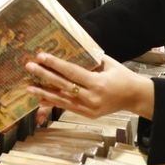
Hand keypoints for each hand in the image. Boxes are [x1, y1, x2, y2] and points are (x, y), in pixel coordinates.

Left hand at [26, 53, 154, 119]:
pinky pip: (67, 107)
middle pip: (64, 85)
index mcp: (98, 83)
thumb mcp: (109, 63)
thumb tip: (72, 50)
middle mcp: (92, 97)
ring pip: (62, 100)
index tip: (42, 56)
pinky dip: (54, 102)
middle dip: (45, 75)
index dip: (56, 64)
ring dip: (44, 93)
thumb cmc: (122, 76)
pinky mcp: (88, 114)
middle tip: (30, 67)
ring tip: (28, 87)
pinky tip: (41, 98)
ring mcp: (89, 108)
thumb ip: (91, 58)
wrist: (135, 97)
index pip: (72, 72)